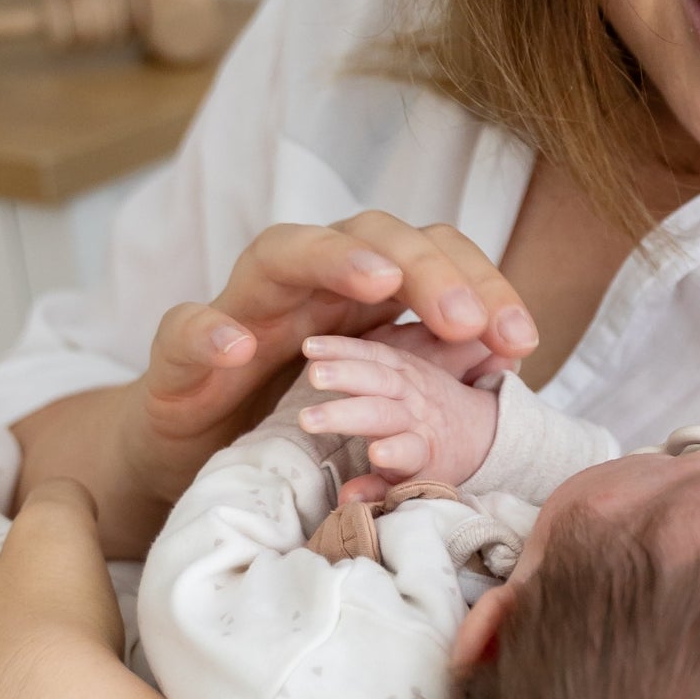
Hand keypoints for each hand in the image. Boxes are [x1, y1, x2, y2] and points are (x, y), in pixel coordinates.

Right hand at [19, 214, 537, 553]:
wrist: (195, 460)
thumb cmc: (295, 417)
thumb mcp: (377, 396)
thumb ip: (431, 369)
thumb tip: (509, 355)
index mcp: (362, 294)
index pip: (430, 256)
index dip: (481, 284)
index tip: (520, 340)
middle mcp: (307, 286)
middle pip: (369, 238)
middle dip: (425, 268)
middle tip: (467, 318)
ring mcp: (241, 311)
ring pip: (281, 251)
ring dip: (333, 259)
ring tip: (379, 280)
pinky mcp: (179, 357)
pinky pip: (185, 327)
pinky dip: (209, 332)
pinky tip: (237, 347)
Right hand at [299, 325, 505, 485]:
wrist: (468, 424)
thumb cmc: (431, 461)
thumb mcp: (413, 483)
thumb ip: (378, 491)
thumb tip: (346, 500)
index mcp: (421, 451)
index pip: (409, 452)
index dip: (396, 453)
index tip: (377, 454)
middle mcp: (416, 416)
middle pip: (382, 413)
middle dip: (347, 415)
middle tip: (309, 419)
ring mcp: (410, 385)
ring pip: (378, 376)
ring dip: (344, 373)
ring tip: (313, 374)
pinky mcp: (403, 361)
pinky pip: (372, 352)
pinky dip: (341, 348)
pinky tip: (310, 347)